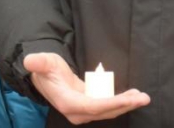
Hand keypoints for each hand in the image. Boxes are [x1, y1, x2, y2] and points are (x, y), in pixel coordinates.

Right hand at [23, 52, 150, 124]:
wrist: (45, 77)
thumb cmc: (45, 68)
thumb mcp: (43, 62)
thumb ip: (39, 62)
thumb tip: (30, 61)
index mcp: (67, 102)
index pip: (92, 106)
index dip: (110, 103)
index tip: (127, 99)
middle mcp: (77, 111)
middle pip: (104, 111)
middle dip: (124, 105)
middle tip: (143, 98)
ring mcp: (84, 110)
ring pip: (108, 110)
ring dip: (126, 104)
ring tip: (142, 97)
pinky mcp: (90, 106)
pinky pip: (107, 106)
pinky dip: (121, 102)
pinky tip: (134, 95)